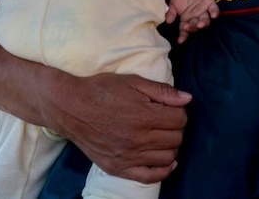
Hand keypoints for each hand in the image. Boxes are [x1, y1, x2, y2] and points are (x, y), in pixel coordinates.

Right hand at [43, 72, 191, 183]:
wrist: (71, 106)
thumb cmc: (102, 90)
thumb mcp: (133, 82)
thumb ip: (162, 91)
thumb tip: (187, 99)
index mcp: (143, 114)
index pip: (179, 119)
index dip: (179, 111)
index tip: (171, 108)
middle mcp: (138, 138)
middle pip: (176, 138)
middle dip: (176, 127)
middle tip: (167, 119)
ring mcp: (128, 156)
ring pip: (167, 158)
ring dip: (171, 146)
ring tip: (163, 135)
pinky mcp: (118, 168)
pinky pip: (149, 177)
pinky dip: (163, 171)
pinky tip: (167, 161)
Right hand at [166, 0, 219, 42]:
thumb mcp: (173, 4)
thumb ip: (171, 12)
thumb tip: (167, 21)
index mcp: (187, 20)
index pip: (185, 30)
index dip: (183, 36)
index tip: (180, 41)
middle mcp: (196, 18)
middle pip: (196, 26)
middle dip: (193, 28)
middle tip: (189, 27)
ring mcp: (204, 12)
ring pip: (206, 21)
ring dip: (204, 23)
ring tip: (200, 25)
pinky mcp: (211, 5)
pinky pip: (214, 10)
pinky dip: (215, 13)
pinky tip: (214, 15)